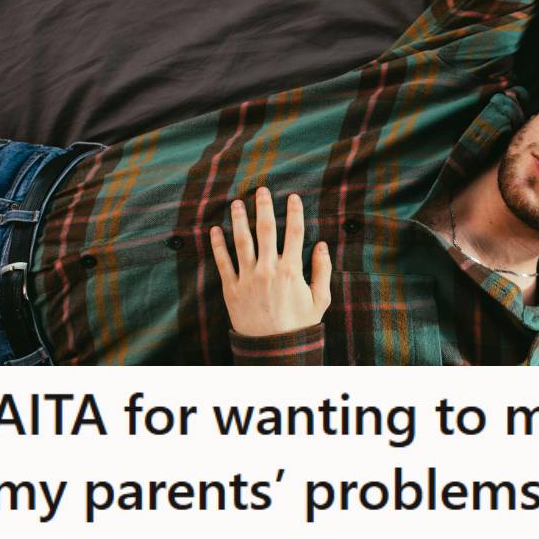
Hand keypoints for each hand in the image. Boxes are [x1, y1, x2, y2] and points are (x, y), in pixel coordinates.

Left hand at [209, 188, 331, 336]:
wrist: (274, 348)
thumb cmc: (299, 324)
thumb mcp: (320, 300)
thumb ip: (322, 270)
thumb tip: (323, 245)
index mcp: (291, 270)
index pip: (294, 233)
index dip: (294, 212)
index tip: (292, 197)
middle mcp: (268, 269)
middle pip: (266, 230)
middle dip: (264, 207)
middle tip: (261, 190)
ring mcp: (248, 278)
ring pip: (241, 242)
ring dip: (239, 220)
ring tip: (237, 203)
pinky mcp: (231, 289)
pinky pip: (223, 263)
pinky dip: (218, 245)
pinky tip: (215, 230)